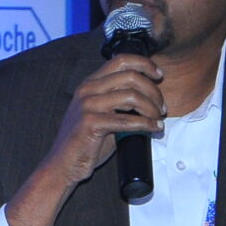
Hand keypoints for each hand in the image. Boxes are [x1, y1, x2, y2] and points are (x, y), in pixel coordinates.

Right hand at [40, 53, 165, 189]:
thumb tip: (152, 97)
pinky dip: (146, 124)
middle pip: (131, 76)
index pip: (121, 60)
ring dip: (151, 108)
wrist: (63, 164)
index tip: (159, 75)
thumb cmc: (86, 141)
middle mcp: (87, 89)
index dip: (144, 64)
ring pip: (131, 96)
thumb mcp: (103, 113)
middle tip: (162, 107)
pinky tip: (155, 128)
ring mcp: (87, 105)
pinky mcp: (90, 122)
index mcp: (90, 83)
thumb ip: (120, 101)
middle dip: (153, 91)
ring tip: (159, 118)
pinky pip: (127, 120)